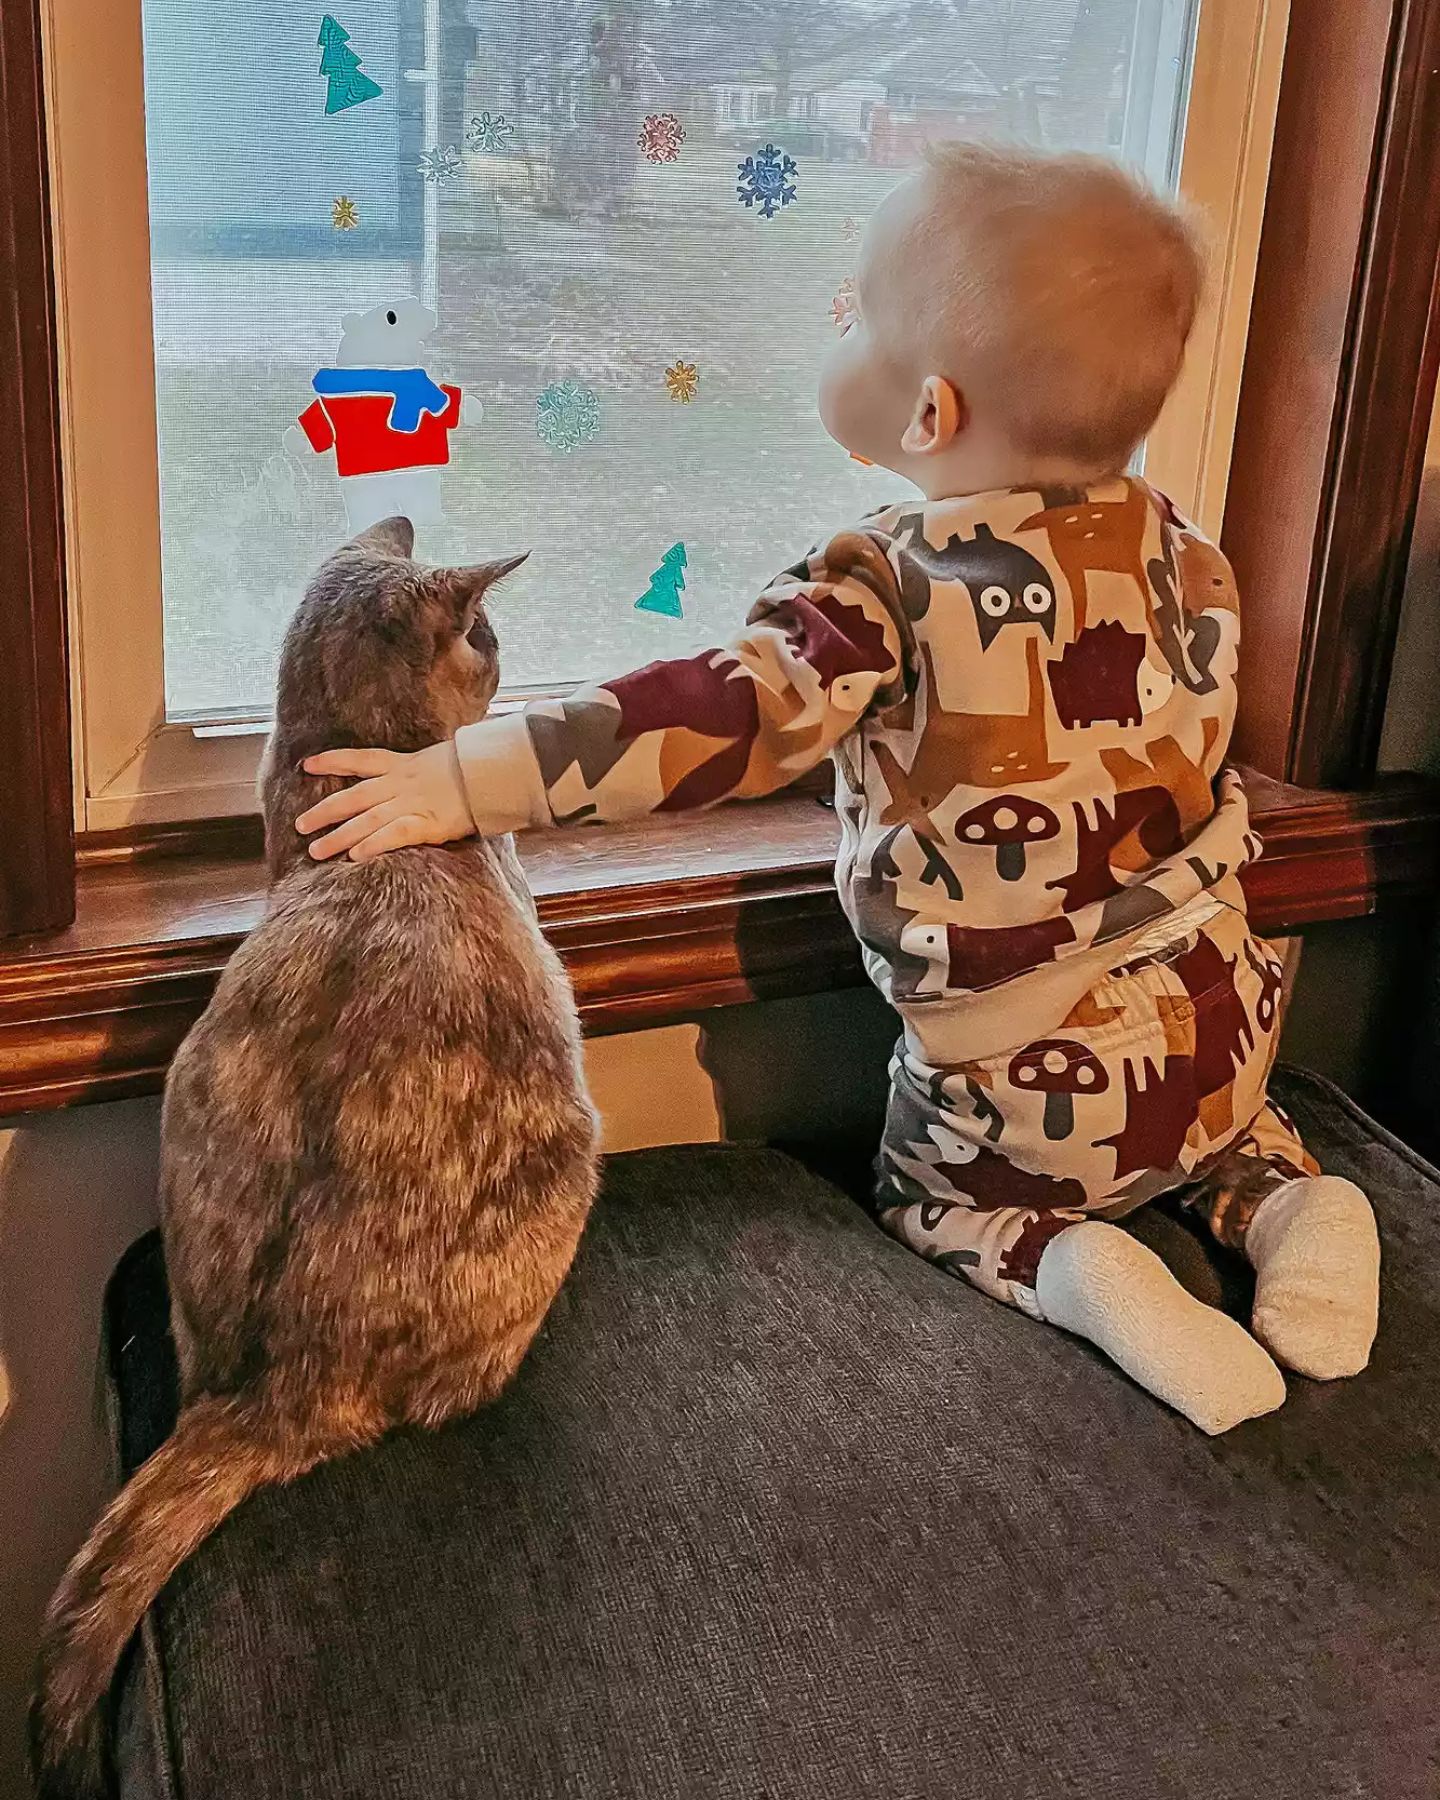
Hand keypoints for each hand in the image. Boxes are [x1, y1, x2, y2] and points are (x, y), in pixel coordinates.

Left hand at [296, 741, 475, 860]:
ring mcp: (411, 803)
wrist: (493, 773)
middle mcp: (401, 783)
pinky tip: (355, 857)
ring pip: (365, 820)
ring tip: (316, 852)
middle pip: (353, 797)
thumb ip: (424, 769)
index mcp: (404, 764)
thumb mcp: (443, 759)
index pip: (360, 759)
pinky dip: (372, 845)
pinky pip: (393, 835)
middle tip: (300, 826)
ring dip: (338, 836)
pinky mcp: (427, 823)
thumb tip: (420, 774)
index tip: (307, 765)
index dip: (332, 761)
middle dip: (324, 812)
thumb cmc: (474, 768)